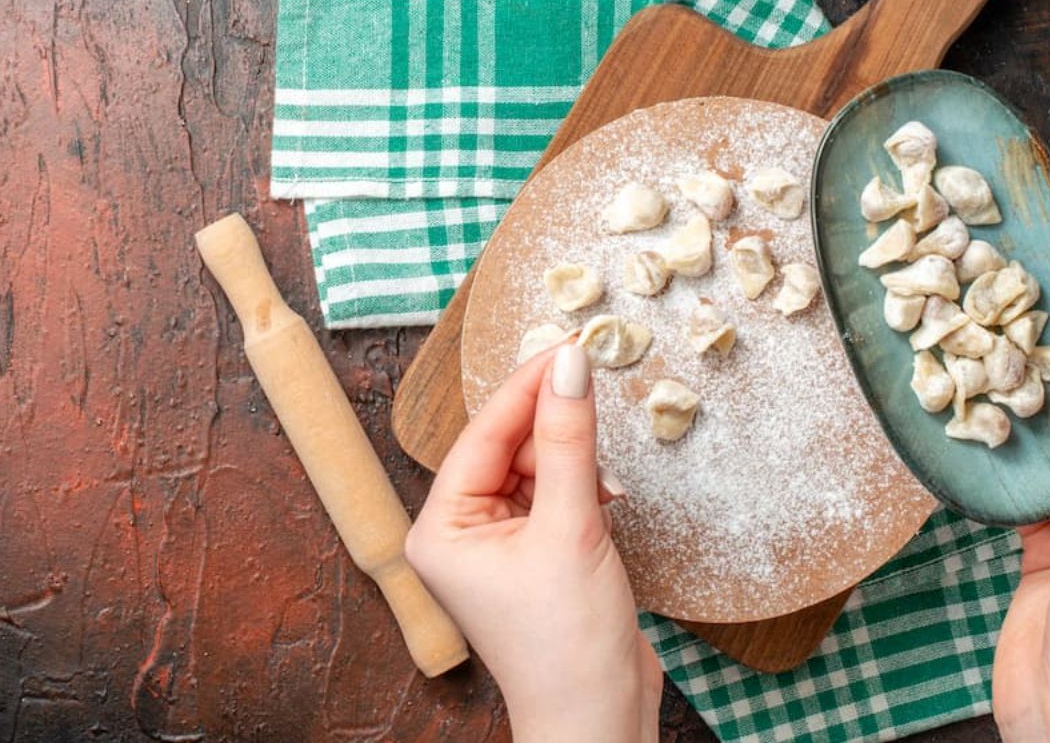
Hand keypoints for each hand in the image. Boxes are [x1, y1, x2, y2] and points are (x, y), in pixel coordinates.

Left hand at [406, 344, 661, 742]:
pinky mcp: (534, 556)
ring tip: (605, 448)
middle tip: (591, 368)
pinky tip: (608, 486)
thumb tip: (570, 366)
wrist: (599, 721)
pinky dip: (582, 484)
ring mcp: (497, 546)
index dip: (527, 386)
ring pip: (534, 468)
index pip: (483, 435)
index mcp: (440, 528)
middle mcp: (459, 533)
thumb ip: (570, 441)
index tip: (567, 344)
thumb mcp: (572, 527)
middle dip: (551, 418)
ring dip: (572, 455)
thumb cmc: (567, 644)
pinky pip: (553, 496)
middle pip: (506, 447)